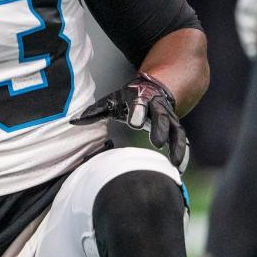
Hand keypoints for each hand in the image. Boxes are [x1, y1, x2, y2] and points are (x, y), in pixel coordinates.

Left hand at [70, 72, 188, 171]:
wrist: (154, 88)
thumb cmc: (127, 99)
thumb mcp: (112, 101)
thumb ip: (96, 111)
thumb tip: (74, 121)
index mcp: (140, 98)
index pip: (139, 103)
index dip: (138, 111)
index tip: (134, 122)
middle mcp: (157, 107)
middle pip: (161, 116)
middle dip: (160, 128)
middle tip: (157, 142)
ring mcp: (169, 117)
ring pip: (176, 130)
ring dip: (176, 145)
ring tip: (173, 162)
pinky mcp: (175, 127)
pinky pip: (181, 140)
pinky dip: (182, 153)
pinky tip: (179, 168)